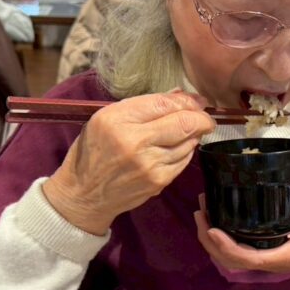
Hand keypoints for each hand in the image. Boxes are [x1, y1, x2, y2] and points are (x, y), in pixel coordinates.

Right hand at [43, 92, 215, 234]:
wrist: (84, 194)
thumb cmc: (94, 151)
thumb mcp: (107, 119)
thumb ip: (143, 106)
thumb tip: (181, 95)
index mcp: (116, 120)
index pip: (164, 103)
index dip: (187, 100)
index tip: (196, 100)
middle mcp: (134, 142)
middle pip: (184, 123)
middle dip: (201, 117)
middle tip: (204, 115)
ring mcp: (149, 164)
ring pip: (189, 142)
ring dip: (194, 134)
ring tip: (187, 131)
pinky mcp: (158, 181)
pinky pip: (184, 160)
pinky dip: (186, 151)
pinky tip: (177, 147)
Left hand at [195, 185, 289, 286]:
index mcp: (286, 256)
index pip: (249, 259)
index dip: (227, 247)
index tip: (212, 229)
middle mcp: (270, 259)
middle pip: (231, 260)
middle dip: (210, 240)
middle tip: (201, 210)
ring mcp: (265, 255)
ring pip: (229, 255)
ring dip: (211, 236)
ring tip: (203, 208)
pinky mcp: (263, 247)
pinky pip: (236, 246)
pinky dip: (221, 233)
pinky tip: (216, 212)